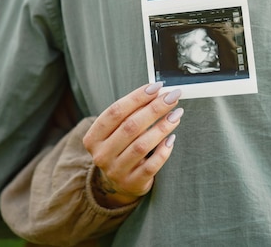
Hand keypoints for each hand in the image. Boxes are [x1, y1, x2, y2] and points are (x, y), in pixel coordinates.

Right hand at [83, 82, 182, 208]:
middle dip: (154, 109)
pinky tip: (171, 138)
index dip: (137, 97)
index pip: (116, 111)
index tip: (156, 87)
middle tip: (172, 97)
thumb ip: (131, 112)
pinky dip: (163, 151)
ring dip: (162, 127)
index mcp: (94, 137)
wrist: (117, 182)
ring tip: (176, 114)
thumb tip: (156, 92)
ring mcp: (116, 171)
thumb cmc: (120, 147)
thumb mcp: (116, 130)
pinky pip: (151, 166)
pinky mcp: (132, 183)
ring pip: (141, 145)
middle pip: (130, 126)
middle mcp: (102, 154)